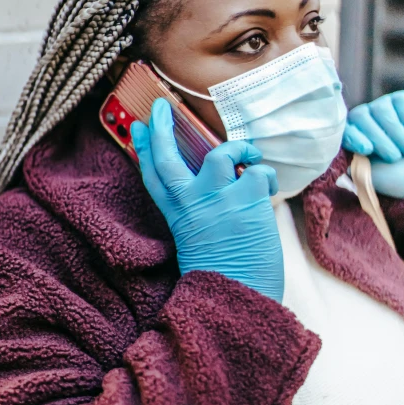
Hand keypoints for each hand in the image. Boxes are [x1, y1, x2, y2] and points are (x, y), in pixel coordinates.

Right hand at [130, 98, 283, 301]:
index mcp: (179, 216)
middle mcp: (192, 203)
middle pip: (168, 156)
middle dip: (161, 128)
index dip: (143, 149)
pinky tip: (267, 189)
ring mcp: (217, 199)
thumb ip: (202, 211)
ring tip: (247, 154)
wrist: (237, 297)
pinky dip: (265, 175)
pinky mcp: (246, 200)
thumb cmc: (223, 275)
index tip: (136, 127)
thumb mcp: (198, 240)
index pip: (154, 175)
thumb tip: (224, 183)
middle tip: (161, 107)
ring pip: (219, 153)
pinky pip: (257, 171)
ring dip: (237, 148)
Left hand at [342, 89, 403, 197]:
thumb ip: (356, 169)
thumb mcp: (378, 180)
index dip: (353, 137)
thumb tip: (341, 161)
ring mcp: (387, 108)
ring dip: (396, 133)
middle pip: (360, 116)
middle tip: (394, 156)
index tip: (367, 149)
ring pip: (381, 109)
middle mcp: (369, 121)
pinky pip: (400, 102)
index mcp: (358, 140)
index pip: (345, 130)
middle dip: (378, 138)